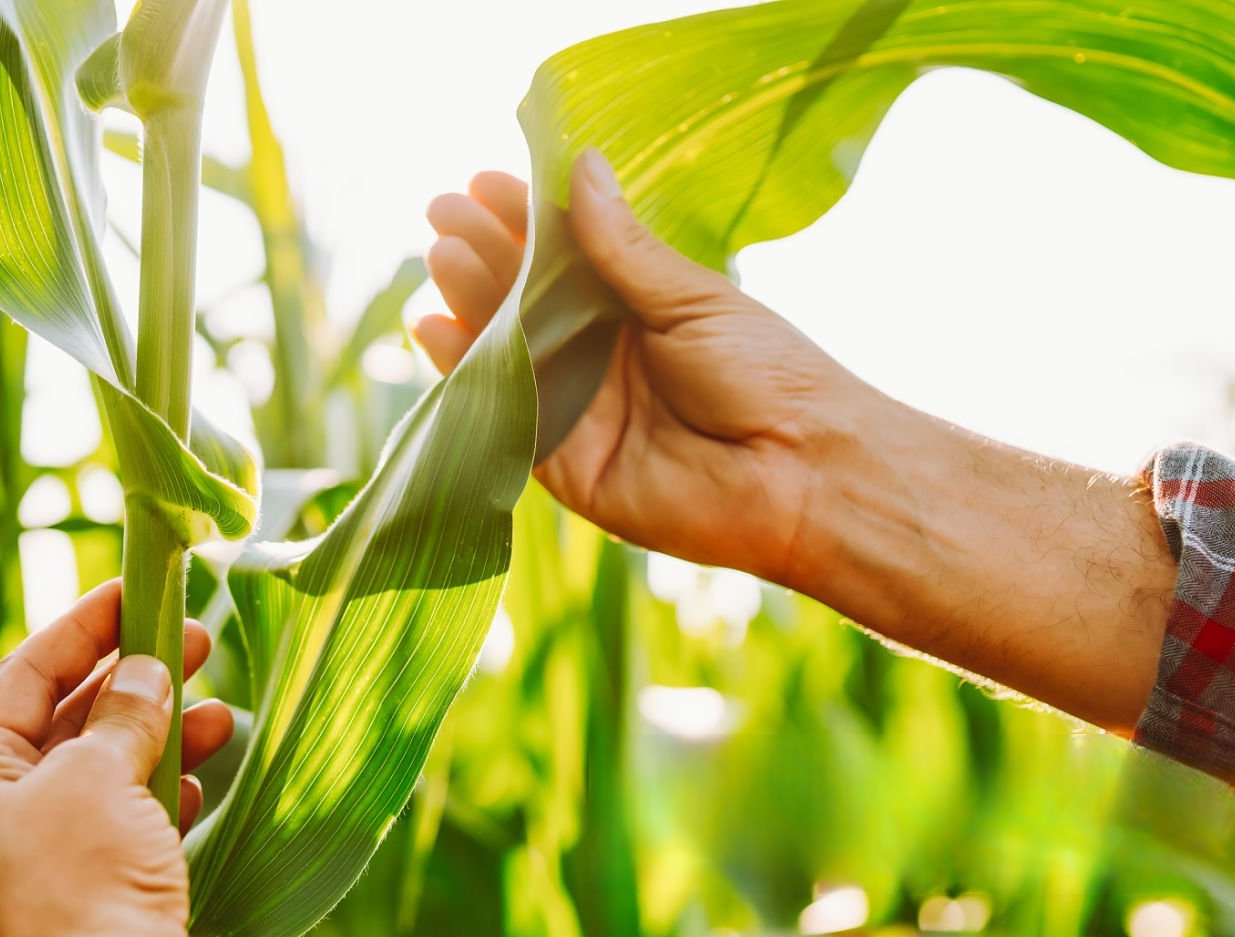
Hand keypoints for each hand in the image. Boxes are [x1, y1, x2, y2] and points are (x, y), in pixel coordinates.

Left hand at [0, 584, 313, 936]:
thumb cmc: (76, 882)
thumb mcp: (97, 775)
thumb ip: (121, 714)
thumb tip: (140, 673)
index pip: (19, 677)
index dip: (82, 628)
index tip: (137, 590)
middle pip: (61, 728)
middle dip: (132, 686)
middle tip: (195, 643)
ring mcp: (32, 875)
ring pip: (98, 784)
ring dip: (159, 744)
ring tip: (221, 718)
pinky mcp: (80, 916)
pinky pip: (118, 838)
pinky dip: (159, 806)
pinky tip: (200, 788)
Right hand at [416, 152, 893, 584]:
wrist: (800, 472)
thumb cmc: (768, 375)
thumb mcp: (693, 298)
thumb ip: (624, 247)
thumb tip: (581, 165)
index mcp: (634, 307)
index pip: (562, 255)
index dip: (520, 219)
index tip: (479, 183)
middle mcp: (599, 355)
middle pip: (524, 299)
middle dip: (482, 254)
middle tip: (442, 213)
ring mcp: (578, 409)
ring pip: (507, 352)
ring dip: (469, 304)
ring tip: (441, 257)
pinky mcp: (563, 466)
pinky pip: (503, 418)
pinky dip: (465, 375)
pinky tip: (434, 329)